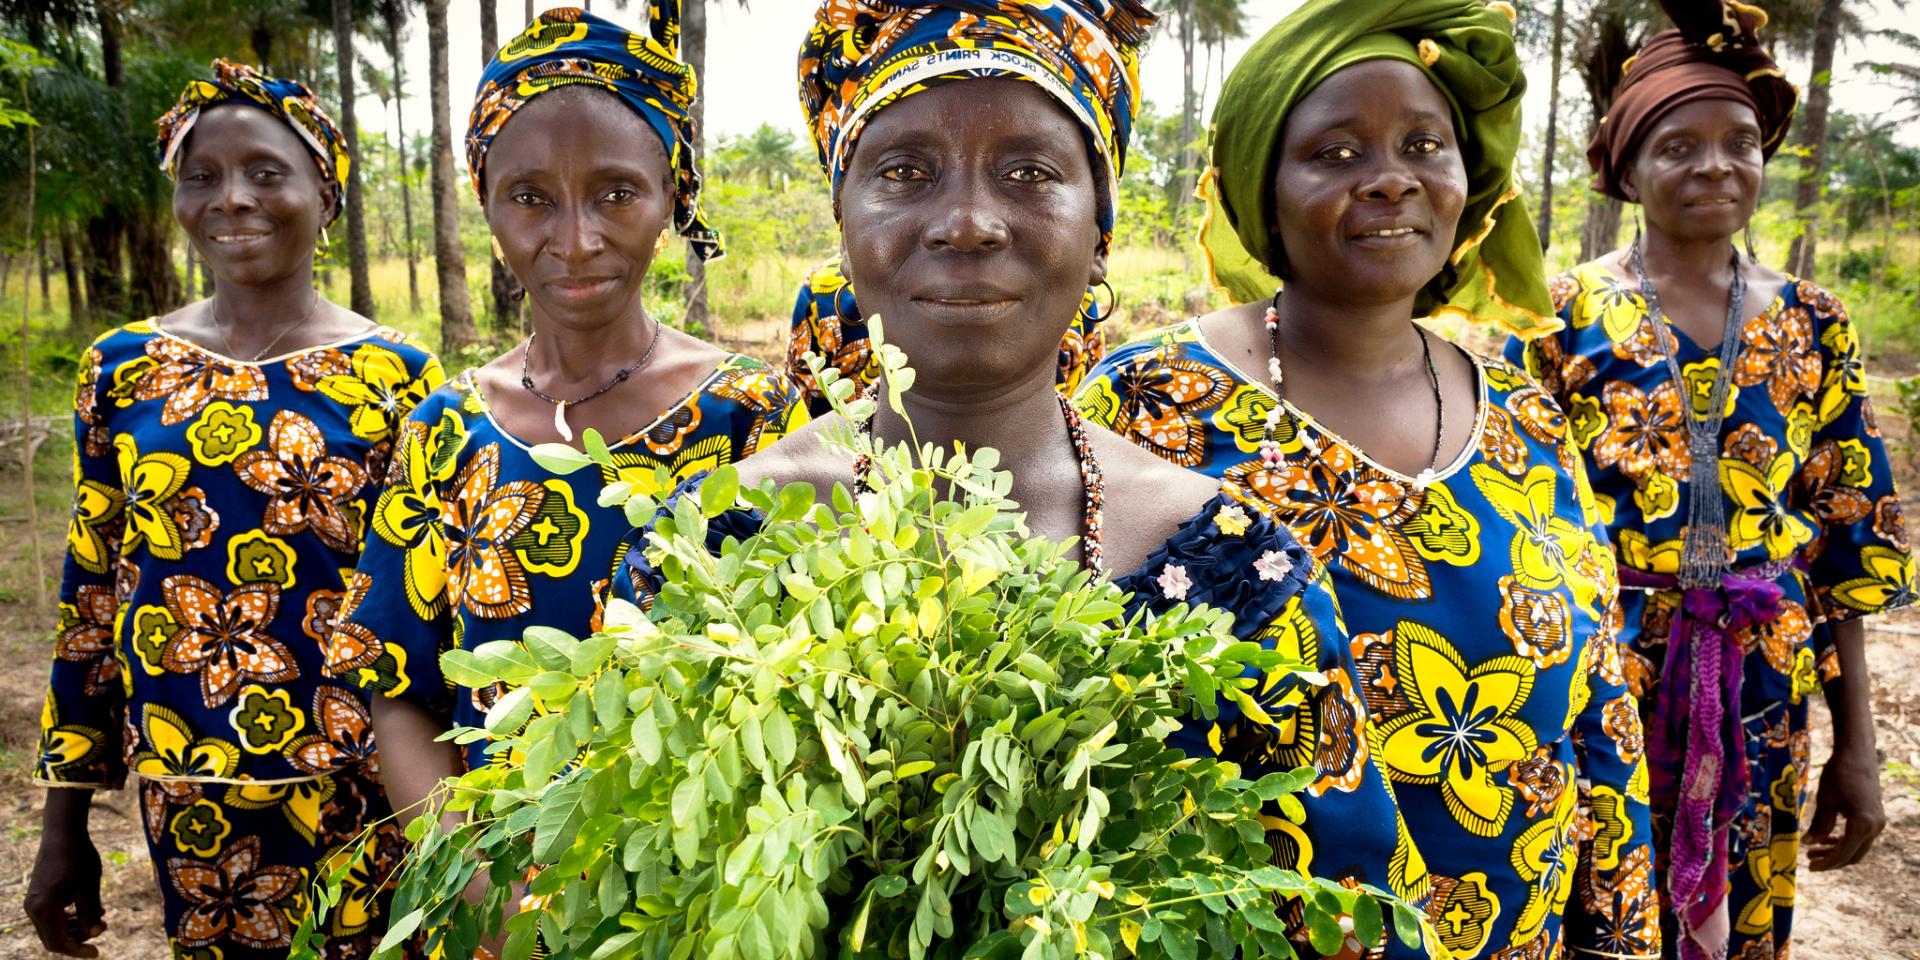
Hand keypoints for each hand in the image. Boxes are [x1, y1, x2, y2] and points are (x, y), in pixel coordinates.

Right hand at [24, 823, 106, 956]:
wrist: (63, 832)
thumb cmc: (78, 858)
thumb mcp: (89, 889)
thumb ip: (90, 915)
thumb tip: (94, 934)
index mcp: (43, 909)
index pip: (58, 943)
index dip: (78, 951)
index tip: (98, 952)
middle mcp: (33, 908)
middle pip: (54, 937)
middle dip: (79, 937)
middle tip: (103, 927)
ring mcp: (34, 900)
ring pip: (54, 926)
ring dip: (76, 926)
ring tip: (101, 917)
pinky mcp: (39, 893)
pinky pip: (52, 914)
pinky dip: (70, 916)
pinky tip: (91, 909)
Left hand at [1806, 744, 1885, 870]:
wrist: (1857, 755)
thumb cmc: (1838, 775)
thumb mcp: (1825, 801)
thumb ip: (1819, 825)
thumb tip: (1809, 843)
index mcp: (1863, 824)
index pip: (1844, 853)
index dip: (1827, 863)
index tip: (1810, 867)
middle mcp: (1875, 827)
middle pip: (1853, 855)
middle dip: (1832, 860)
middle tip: (1810, 860)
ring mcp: (1878, 822)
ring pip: (1858, 847)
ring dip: (1838, 851)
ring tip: (1814, 850)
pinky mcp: (1875, 817)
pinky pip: (1860, 837)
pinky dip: (1845, 841)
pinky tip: (1828, 838)